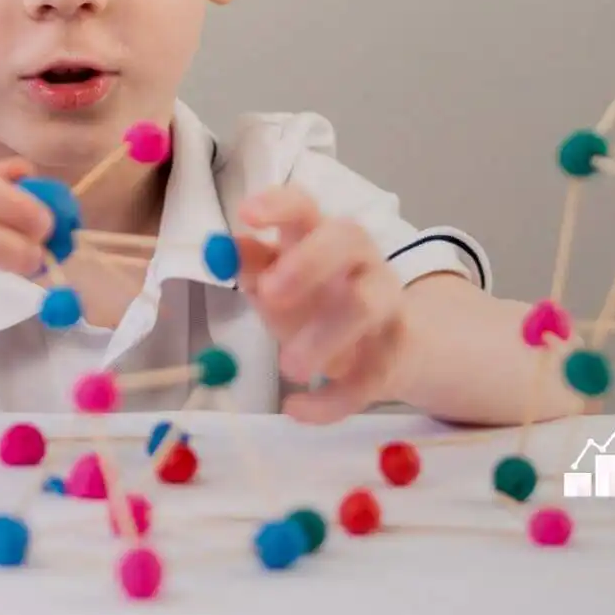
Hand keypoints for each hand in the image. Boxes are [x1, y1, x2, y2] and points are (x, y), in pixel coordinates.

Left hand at [235, 186, 405, 423]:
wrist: (391, 348)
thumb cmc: (322, 303)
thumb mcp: (280, 283)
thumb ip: (253, 267)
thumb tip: (220, 250)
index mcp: (323, 236)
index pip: (304, 206)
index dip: (278, 205)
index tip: (247, 215)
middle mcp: (360, 260)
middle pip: (347, 237)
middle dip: (308, 262)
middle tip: (269, 293)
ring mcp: (385, 304)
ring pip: (366, 305)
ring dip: (324, 335)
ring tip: (287, 368)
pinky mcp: (393, 354)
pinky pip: (366, 376)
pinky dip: (330, 399)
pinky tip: (296, 409)